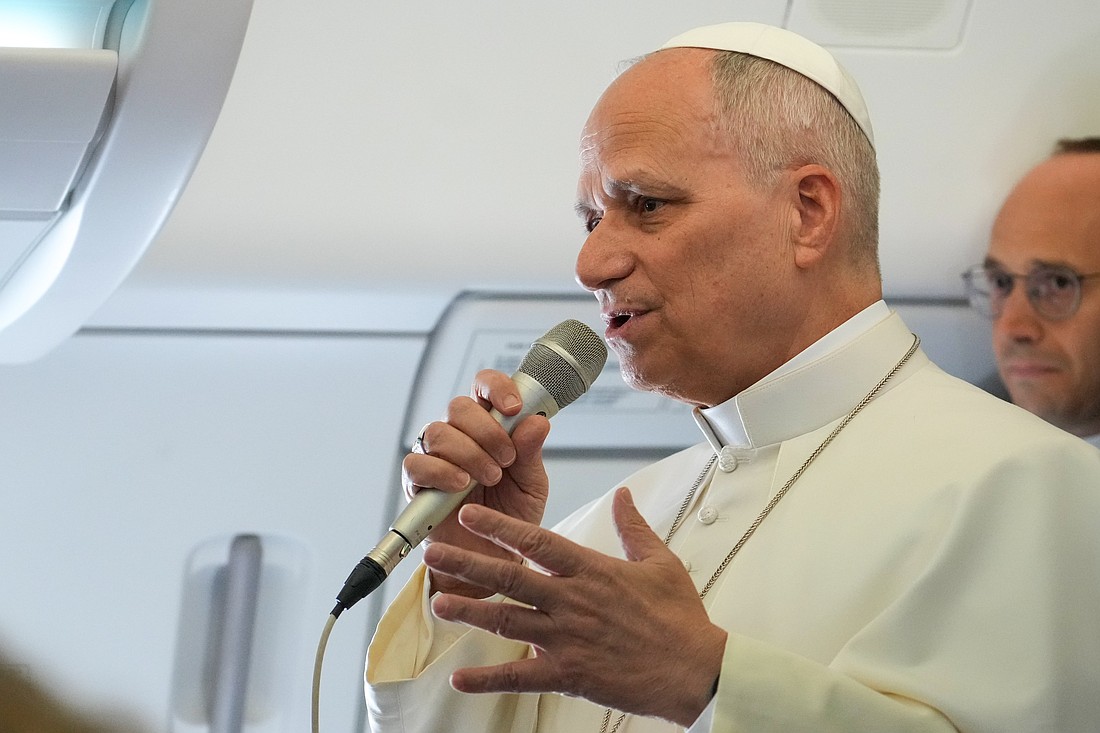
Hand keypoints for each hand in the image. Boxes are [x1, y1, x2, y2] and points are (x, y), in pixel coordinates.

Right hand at [401, 369, 550, 597]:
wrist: (493, 559)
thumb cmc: (511, 516)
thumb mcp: (531, 483)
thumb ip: (531, 452)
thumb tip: (538, 422)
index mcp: (488, 425)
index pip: (484, 386)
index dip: (497, 388)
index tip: (514, 407)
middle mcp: (459, 435)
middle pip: (458, 406)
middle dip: (486, 430)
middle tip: (505, 460)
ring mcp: (435, 456)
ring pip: (439, 431)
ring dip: (469, 453)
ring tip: (490, 479)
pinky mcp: (417, 482)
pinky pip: (417, 463)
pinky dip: (441, 471)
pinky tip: (460, 485)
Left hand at [424, 487, 727, 726]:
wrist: (695, 669)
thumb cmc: (679, 617)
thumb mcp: (660, 561)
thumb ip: (633, 526)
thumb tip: (623, 494)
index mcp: (592, 570)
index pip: (538, 541)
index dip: (501, 527)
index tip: (471, 515)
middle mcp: (573, 601)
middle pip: (510, 578)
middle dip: (469, 563)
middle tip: (435, 552)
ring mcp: (568, 639)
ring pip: (508, 621)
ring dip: (470, 612)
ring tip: (438, 601)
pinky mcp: (569, 674)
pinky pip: (521, 676)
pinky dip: (489, 678)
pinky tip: (460, 677)